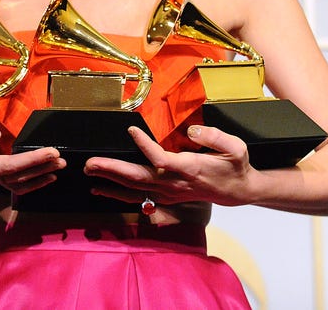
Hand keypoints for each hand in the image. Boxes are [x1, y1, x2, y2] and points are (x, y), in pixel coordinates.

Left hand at [83, 125, 254, 207]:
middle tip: (90, 163)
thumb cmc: (235, 166)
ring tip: (89, 173)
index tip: (131, 130)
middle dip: (112, 171)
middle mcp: (175, 183)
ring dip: (109, 182)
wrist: (237, 191)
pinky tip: (100, 190)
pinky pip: (137, 197)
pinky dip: (117, 194)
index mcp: (189, 168)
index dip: (144, 146)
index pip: (161, 159)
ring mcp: (169, 193)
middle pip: (139, 178)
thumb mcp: (235, 148)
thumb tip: (193, 130)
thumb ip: (214, 137)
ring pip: (135, 189)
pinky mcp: (165, 196)